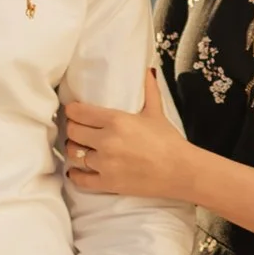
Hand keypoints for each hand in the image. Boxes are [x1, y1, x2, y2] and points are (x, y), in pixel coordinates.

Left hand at [63, 75, 197, 205]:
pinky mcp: (107, 183)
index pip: (78, 112)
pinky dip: (75, 175)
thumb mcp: (156, 112)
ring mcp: (105, 164)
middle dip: (73, 129)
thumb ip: (148, 90)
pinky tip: (76, 171)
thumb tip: (147, 70)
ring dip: (75, 151)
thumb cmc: (169, 141)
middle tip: (78, 130)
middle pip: (72, 132)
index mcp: (116, 120)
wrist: (181, 171)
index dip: (72, 111)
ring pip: (73, 155)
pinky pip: (80, 179)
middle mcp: (106, 141)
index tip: (74, 112)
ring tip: (80, 148)